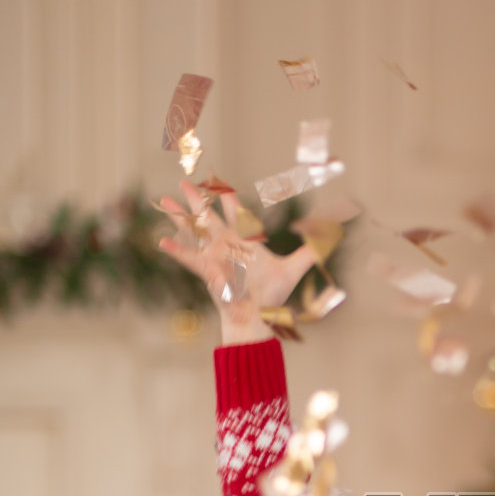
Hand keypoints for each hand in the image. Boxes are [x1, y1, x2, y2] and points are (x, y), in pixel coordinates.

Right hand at [158, 181, 316, 343]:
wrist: (258, 315)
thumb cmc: (273, 294)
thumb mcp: (293, 268)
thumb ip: (309, 251)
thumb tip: (330, 237)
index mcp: (244, 241)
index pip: (235, 212)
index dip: (227, 197)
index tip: (218, 180)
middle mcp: (226, 245)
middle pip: (209, 215)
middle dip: (197, 199)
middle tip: (183, 181)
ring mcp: (214, 256)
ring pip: (194, 230)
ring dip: (180, 215)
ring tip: (164, 199)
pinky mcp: (207, 270)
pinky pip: (189, 258)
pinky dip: (176, 250)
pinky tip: (161, 241)